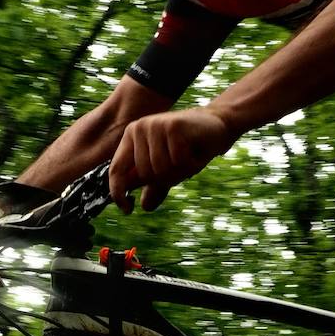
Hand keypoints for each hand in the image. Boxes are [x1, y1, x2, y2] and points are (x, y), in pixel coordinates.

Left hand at [108, 108, 234, 212]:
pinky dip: (190, 163)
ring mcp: (155, 125)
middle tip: (180, 165)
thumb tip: (145, 206)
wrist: (217, 126)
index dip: (117, 192)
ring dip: (180, 171)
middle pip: (145, 174)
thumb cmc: (190, 148)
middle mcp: (139, 128)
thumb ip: (155, 185)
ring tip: (188, 157)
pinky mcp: (172, 126)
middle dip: (166, 178)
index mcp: (131, 137)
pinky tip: (195, 151)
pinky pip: (178, 162)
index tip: (127, 210)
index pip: (116, 169)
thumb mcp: (170, 169)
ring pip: (161, 169)